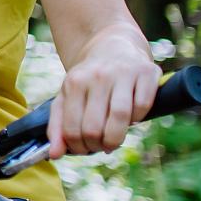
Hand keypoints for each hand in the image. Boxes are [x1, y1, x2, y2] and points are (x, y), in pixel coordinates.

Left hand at [46, 34, 159, 157]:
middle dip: (97, 146)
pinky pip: (143, 105)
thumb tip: (54, 155)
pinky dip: (138, 118)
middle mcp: (98, 76)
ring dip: (116, 138)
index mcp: (74, 83)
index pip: (72, 129)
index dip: (78, 147)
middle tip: (100, 146)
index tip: (84, 149)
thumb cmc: (87, 79)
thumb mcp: (66, 97)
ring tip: (113, 142)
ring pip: (121, 117)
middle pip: (95, 127)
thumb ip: (57, 126)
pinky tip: (131, 119)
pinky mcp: (146, 72)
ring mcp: (123, 73)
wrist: (112, 45)